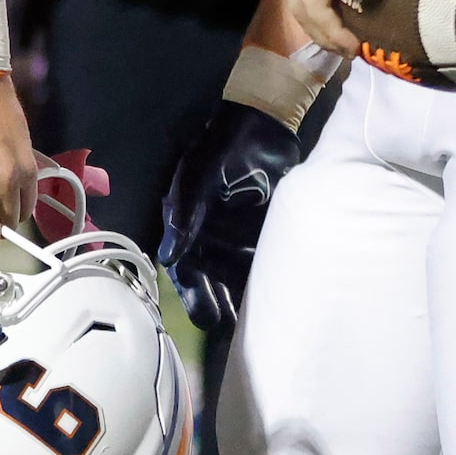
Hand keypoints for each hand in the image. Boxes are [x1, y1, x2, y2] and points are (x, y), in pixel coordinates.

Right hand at [157, 99, 304, 333]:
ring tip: (263, 328)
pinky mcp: (265, 236)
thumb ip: (186, 211)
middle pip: (211, 280)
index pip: (185, 267)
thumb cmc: (223, 145)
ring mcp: (236, 238)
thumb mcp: (200, 174)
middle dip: (221, 306)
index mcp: (185, 224)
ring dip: (246, 299)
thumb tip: (170, 256)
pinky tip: (285, 301)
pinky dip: (272, 282)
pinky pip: (264, 264)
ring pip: (238, 277)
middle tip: (236, 332)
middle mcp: (208, 236)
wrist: (264, 123)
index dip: (193, 295)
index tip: (207, 318)